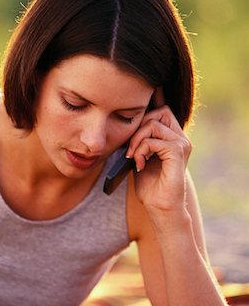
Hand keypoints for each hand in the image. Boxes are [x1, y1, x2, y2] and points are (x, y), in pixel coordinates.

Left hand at [127, 88, 191, 211]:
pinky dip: (142, 150)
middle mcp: (180, 138)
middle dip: (139, 126)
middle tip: (130, 149)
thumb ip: (138, 141)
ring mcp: (182, 144)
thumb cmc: (150, 186)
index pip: (163, 110)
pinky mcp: (178, 153)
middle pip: (160, 111)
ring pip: (154, 124)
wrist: (160, 208)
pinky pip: (155, 140)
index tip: (137, 97)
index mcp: (172, 137)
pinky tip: (139, 164)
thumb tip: (124, 123)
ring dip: (137, 140)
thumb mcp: (139, 158)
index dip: (151, 101)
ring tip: (133, 157)